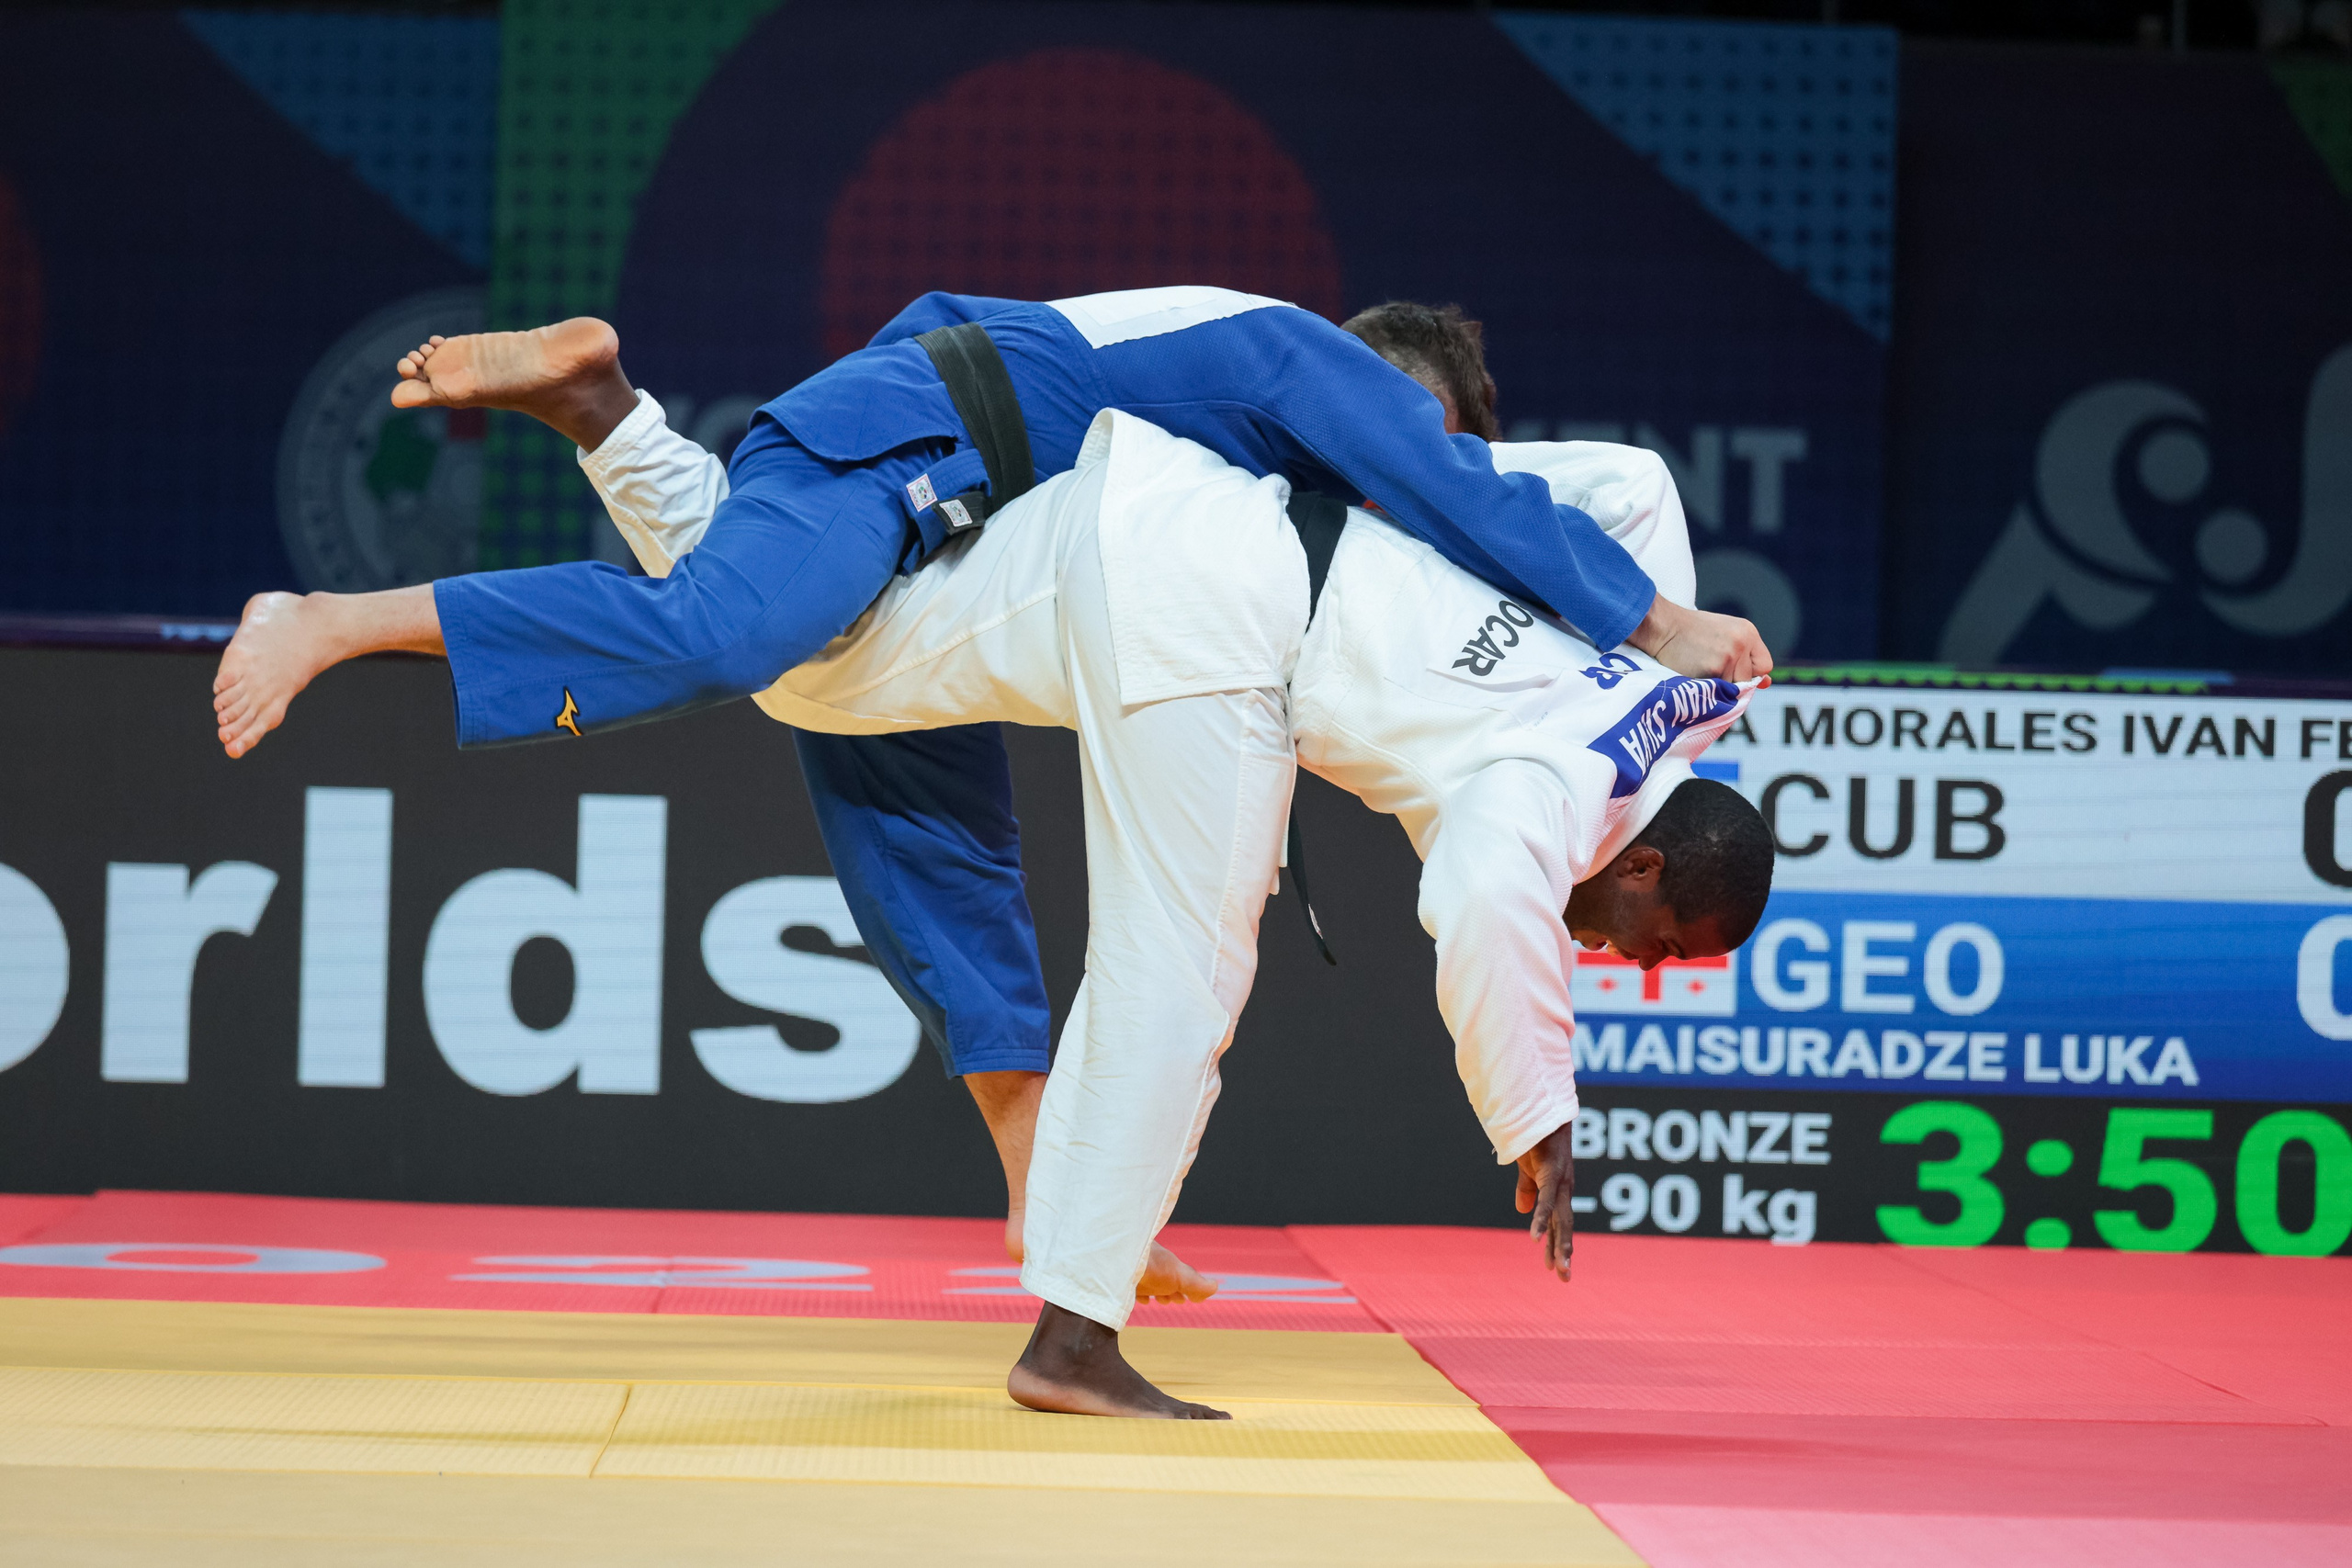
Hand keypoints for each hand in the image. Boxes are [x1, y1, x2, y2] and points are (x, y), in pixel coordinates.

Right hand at [1514, 1123, 1575, 1281]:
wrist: (1539, 1108)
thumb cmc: (1535, 1135)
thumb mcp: (1527, 1167)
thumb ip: (1527, 1189)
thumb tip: (1523, 1212)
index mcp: (1557, 1189)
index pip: (1557, 1222)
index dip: (1557, 1245)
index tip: (1557, 1269)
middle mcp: (1563, 1188)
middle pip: (1563, 1226)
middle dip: (1564, 1252)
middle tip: (1564, 1279)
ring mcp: (1560, 1180)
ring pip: (1560, 1219)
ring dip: (1559, 1244)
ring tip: (1558, 1267)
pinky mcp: (1552, 1172)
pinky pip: (1546, 1201)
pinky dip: (1540, 1220)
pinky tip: (1536, 1238)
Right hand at [1627, 595, 1772, 683]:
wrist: (1661, 626)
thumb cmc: (1687, 631)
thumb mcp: (1722, 635)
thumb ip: (1745, 657)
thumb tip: (1767, 683)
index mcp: (1747, 631)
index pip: (1764, 665)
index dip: (1750, 672)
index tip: (1733, 670)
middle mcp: (1742, 643)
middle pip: (1749, 680)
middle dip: (1731, 680)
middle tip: (1708, 667)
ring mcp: (1730, 657)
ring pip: (1732, 688)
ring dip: (1717, 686)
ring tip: (1699, 668)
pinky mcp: (1715, 670)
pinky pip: (1717, 692)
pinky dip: (1706, 689)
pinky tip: (1694, 673)